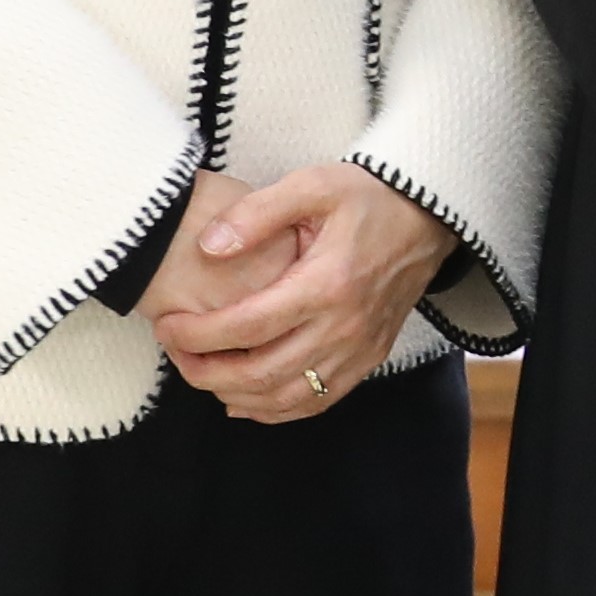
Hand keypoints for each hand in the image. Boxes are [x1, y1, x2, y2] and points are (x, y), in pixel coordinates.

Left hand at [152, 162, 448, 417]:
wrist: (429, 219)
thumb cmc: (367, 198)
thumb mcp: (312, 185)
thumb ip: (256, 214)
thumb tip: (208, 247)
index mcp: (326, 284)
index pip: (247, 326)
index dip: (198, 335)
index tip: (167, 326)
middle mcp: (344, 327)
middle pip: (261, 373)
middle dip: (205, 371)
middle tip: (175, 353)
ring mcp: (359, 350)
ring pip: (285, 398)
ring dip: (234, 395)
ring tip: (201, 373)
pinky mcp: (368, 360)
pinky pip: (316, 402)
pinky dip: (274, 410)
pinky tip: (242, 399)